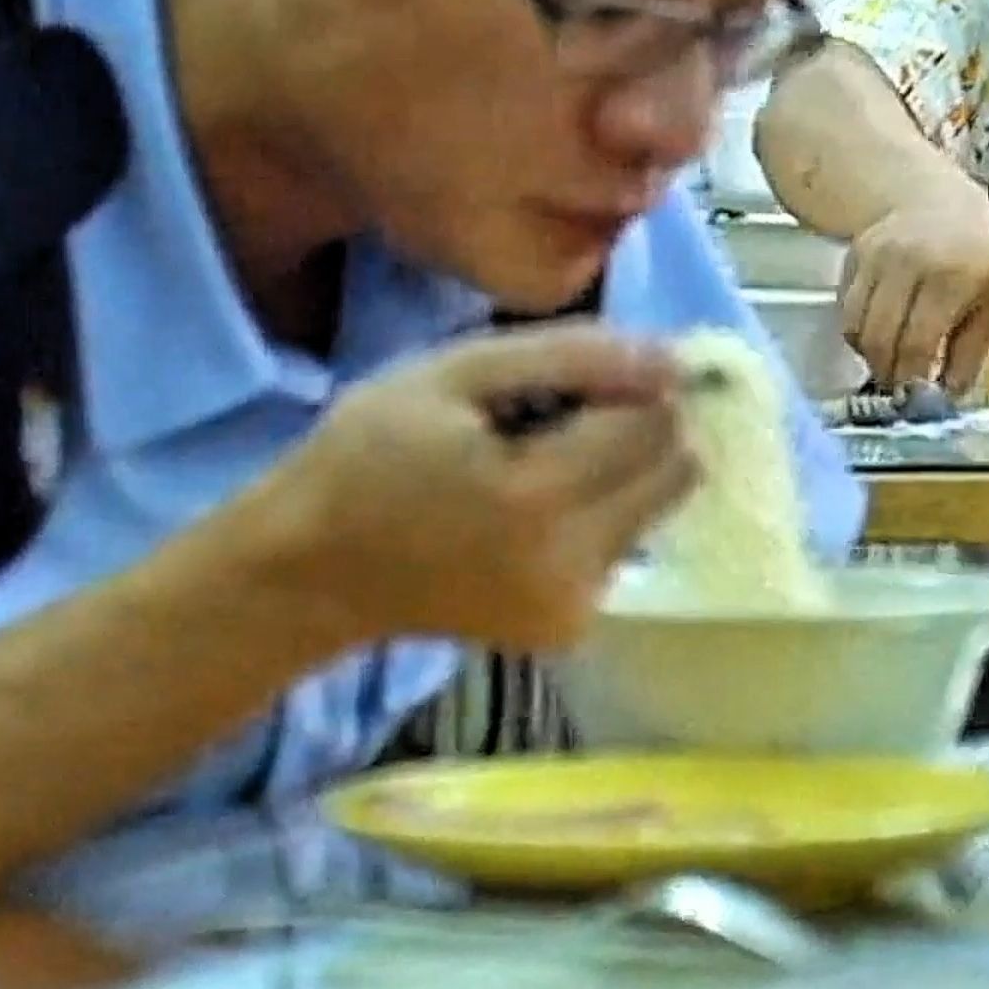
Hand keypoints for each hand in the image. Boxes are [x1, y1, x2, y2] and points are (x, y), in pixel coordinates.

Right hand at [255, 324, 697, 655]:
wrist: (310, 574)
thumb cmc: (364, 458)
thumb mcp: (451, 375)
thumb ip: (569, 358)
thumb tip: (671, 359)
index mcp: (539, 499)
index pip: (656, 424)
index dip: (634, 384)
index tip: (581, 373)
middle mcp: (574, 566)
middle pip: (677, 470)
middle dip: (641, 426)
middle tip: (565, 413)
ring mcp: (575, 609)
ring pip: (658, 507)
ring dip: (622, 470)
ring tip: (537, 461)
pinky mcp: (569, 630)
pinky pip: (622, 546)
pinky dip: (597, 513)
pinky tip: (528, 507)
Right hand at [837, 171, 988, 395]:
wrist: (937, 196)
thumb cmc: (974, 253)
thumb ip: (971, 349)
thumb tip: (949, 396)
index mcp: (951, 276)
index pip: (919, 341)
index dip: (914, 377)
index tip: (918, 397)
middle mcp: (907, 263)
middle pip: (881, 338)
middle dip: (887, 373)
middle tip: (899, 389)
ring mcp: (875, 257)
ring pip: (855, 326)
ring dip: (869, 355)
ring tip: (889, 363)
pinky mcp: (853, 256)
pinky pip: (844, 308)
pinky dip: (857, 331)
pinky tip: (879, 334)